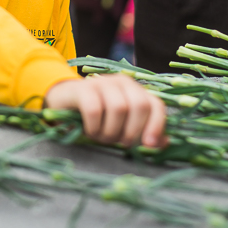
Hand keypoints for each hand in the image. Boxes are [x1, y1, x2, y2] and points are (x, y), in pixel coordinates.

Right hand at [45, 74, 166, 147]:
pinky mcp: (82, 88)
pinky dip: (94, 127)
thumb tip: (163, 142)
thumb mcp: (122, 126)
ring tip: (102, 137)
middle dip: (132, 131)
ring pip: (118, 108)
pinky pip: (94, 109)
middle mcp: (122, 82)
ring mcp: (102, 83)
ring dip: (111, 131)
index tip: (149, 145)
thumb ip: (143, 132)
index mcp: (136, 90)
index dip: (157, 125)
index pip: (155, 105)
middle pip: (139, 106)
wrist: (64, 103)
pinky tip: (90, 131)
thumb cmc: (98, 118)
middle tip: (120, 142)